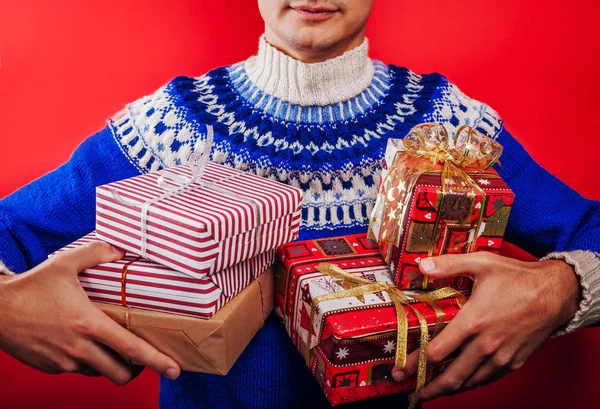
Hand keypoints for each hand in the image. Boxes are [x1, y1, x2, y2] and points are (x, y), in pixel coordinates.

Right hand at [0, 241, 180, 384]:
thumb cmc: (31, 287)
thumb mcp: (66, 263)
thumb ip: (97, 253)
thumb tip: (120, 250)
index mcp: (89, 324)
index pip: (132, 349)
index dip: (157, 361)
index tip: (174, 370)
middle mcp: (79, 348)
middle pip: (120, 373)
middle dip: (136, 370)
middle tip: (141, 357)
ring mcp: (64, 362)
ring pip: (99, 372)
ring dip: (110, 364)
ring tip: (110, 345)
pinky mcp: (51, 368)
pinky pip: (78, 370)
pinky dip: (88, 362)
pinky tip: (83, 343)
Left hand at [391, 252, 579, 399]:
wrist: (556, 293)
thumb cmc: (518, 278)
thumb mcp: (482, 262)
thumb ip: (449, 265)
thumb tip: (420, 265)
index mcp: (474, 322)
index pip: (437, 351)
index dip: (415, 362)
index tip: (400, 369)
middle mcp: (486, 345)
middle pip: (451, 377)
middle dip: (427, 386)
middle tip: (410, 389)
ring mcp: (501, 357)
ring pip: (469, 382)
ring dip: (448, 389)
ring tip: (431, 390)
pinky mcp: (513, 362)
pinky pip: (487, 379)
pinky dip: (470, 384)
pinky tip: (460, 382)